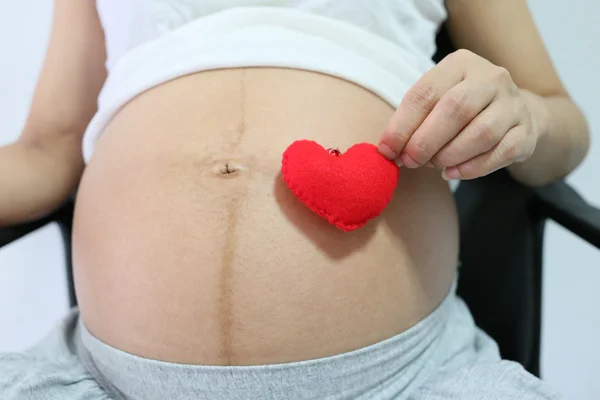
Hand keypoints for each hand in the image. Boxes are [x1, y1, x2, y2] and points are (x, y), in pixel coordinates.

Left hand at [378, 49, 540, 179]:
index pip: (425, 93)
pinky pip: (500, 152)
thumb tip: (389, 150)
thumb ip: (413, 121)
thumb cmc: (461, 108)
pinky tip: (453, 172)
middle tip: (409, 161)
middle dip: (425, 141)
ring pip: (481, 133)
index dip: (402, 125)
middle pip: (455, 109)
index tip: (387, 150)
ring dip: (449, 155)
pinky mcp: (527, 130)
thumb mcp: (436, 102)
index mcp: (460, 64)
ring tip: (434, 165)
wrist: (514, 112)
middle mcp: (491, 77)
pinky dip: (472, 168)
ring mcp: (513, 103)